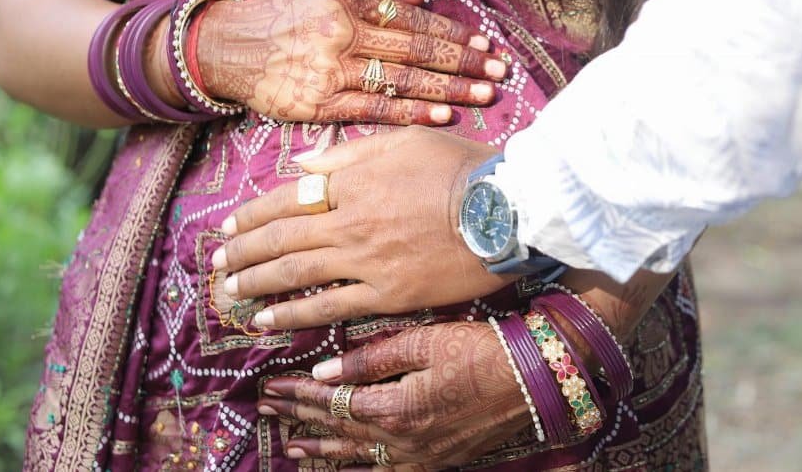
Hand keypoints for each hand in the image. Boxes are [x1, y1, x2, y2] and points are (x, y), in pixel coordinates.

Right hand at [196, 0, 507, 124]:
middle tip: (499, 73)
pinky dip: (410, 114)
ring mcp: (332, 71)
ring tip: (484, 96)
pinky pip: (374, 110)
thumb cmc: (282, 9)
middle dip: (463, 63)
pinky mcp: (320, 104)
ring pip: (401, 82)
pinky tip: (442, 117)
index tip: (486, 44)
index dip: (453, 33)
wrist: (229, 47)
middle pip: (416, 50)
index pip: (413, 18)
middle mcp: (342, 32)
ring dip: (448, 90)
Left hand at [213, 127, 511, 328]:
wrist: (507, 210)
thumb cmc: (462, 168)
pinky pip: (329, 307)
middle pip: (281, 239)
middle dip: (242, 251)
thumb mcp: (404, 141)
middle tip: (215, 263)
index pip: (287, 198)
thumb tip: (302, 165)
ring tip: (227, 291)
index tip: (229, 225)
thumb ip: (349, 155)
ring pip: (294, 274)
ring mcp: (366, 261)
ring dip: (255, 283)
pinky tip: (265, 320)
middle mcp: (350, 222)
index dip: (253, 214)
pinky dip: (292, 313)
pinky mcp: (387, 294)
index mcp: (352, 181)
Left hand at [257, 322, 530, 469]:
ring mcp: (421, 457)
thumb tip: (326, 371)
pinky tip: (350, 470)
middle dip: (300, 420)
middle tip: (267, 411)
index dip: (300, 395)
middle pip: (339, 431)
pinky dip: (363, 471)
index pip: (333, 402)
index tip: (272, 387)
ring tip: (291, 449)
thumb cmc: (480, 350)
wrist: (534, 380)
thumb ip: (372, 359)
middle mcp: (402, 441)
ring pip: (359, 458)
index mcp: (394, 408)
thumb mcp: (423, 341)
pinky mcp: (439, 461)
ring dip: (322, 452)